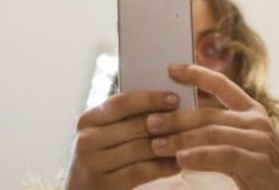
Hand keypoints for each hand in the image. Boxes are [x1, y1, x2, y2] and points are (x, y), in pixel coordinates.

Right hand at [64, 91, 181, 189]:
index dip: (150, 99)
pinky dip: (162, 167)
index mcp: (88, 119)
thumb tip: (166, 102)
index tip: (175, 98)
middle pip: (135, 126)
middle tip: (191, 120)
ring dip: (168, 145)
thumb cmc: (101, 156)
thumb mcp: (104, 133)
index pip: (122, 103)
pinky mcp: (104, 185)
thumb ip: (126, 118)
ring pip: (140, 149)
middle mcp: (87, 139)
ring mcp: (93, 163)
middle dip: (166, 122)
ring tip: (189, 141)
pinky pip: (140, 171)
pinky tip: (177, 164)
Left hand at [147, 64, 278, 189]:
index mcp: (253, 112)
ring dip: (181, 139)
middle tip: (150, 122)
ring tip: (156, 145)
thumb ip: (220, 132)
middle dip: (176, 117)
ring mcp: (260, 141)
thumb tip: (181, 125)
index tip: (171, 68)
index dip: (196, 74)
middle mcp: (257, 121)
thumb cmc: (263, 174)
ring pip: (212, 133)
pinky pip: (224, 155)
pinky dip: (200, 156)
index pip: (222, 84)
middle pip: (209, 113)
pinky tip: (181, 160)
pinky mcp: (260, 162)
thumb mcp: (243, 146)